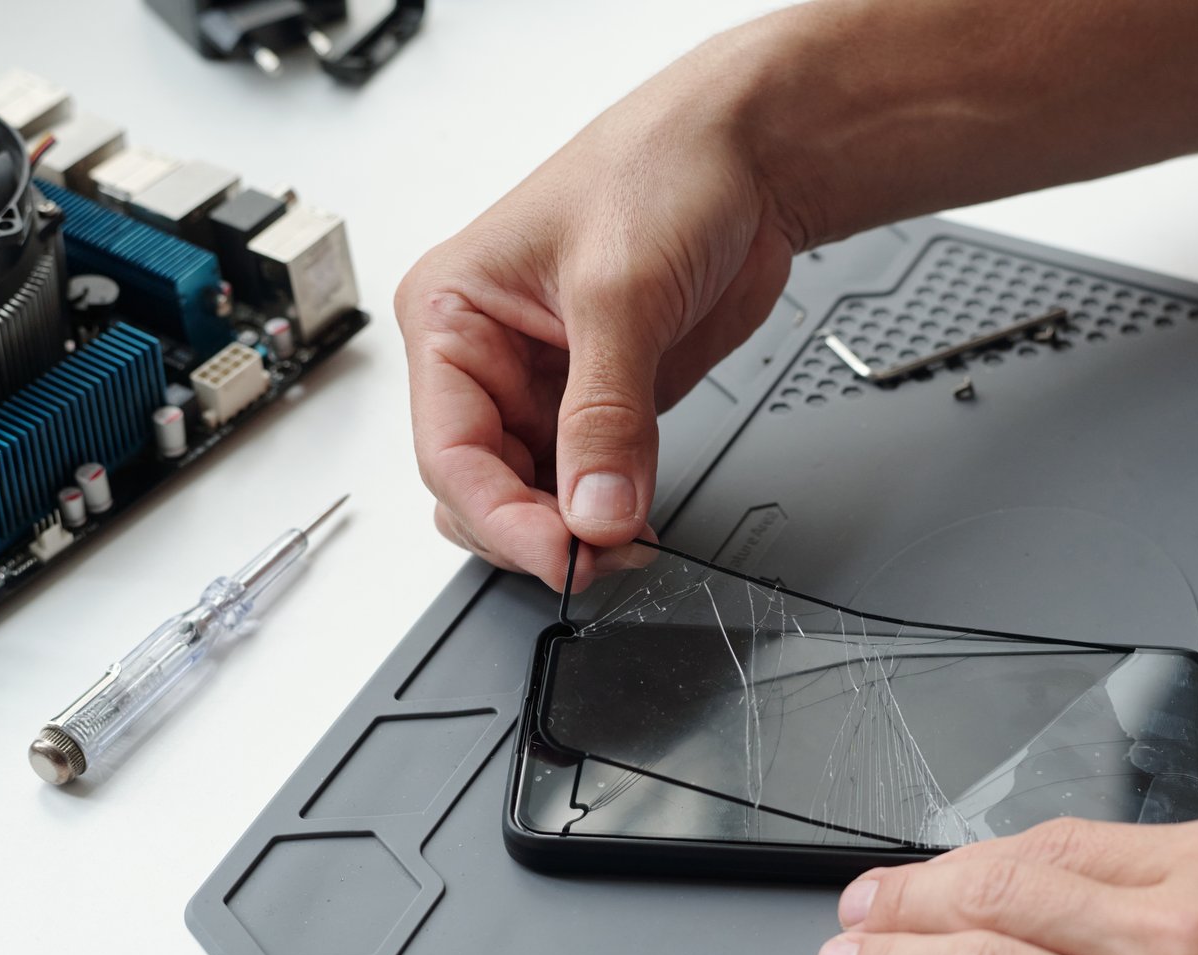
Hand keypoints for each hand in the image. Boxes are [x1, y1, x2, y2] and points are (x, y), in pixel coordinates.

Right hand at [395, 43, 797, 587]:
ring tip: (627, 545)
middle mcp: (486, 356)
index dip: (501, 518)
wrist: (748, 152)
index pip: (449, 451)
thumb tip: (597, 511)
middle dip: (534, 532)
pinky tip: (638, 526)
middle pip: (480, 488)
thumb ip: (608, 417)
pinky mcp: (603, 401)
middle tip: (600, 558)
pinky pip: (586, 484)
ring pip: (530, 497)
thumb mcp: (622, 295)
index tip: (563, 556)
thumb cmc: (661, 170)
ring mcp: (546, 384)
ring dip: (574, 533)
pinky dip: (608, 515)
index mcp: (450, 314)